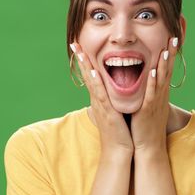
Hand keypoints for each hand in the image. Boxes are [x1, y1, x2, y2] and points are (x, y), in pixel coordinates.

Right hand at [71, 42, 133, 156]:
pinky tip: (93, 71)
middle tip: (74, 42)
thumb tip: (113, 90)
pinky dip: (96, 81)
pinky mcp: (106, 111)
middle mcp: (97, 99)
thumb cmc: (119, 132)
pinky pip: (101, 93)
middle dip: (81, 58)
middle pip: (87, 75)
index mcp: (100, 98)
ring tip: (80, 51)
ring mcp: (100, 105)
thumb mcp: (114, 111)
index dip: (85, 61)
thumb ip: (112, 100)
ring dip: (85, 65)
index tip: (80, 46)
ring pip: (91, 81)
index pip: (91, 75)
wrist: (119, 151)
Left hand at [130, 37, 178, 153]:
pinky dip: (152, 82)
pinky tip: (153, 71)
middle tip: (175, 35)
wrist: (147, 147)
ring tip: (166, 48)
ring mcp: (155, 102)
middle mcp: (160, 95)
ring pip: (161, 80)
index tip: (172, 37)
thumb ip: (148, 91)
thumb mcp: (149, 105)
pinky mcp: (147, 110)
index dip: (170, 54)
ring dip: (164, 64)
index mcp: (159, 92)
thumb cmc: (145, 126)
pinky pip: (150, 94)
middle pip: (167, 70)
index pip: (166, 69)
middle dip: (171, 53)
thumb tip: (145, 79)